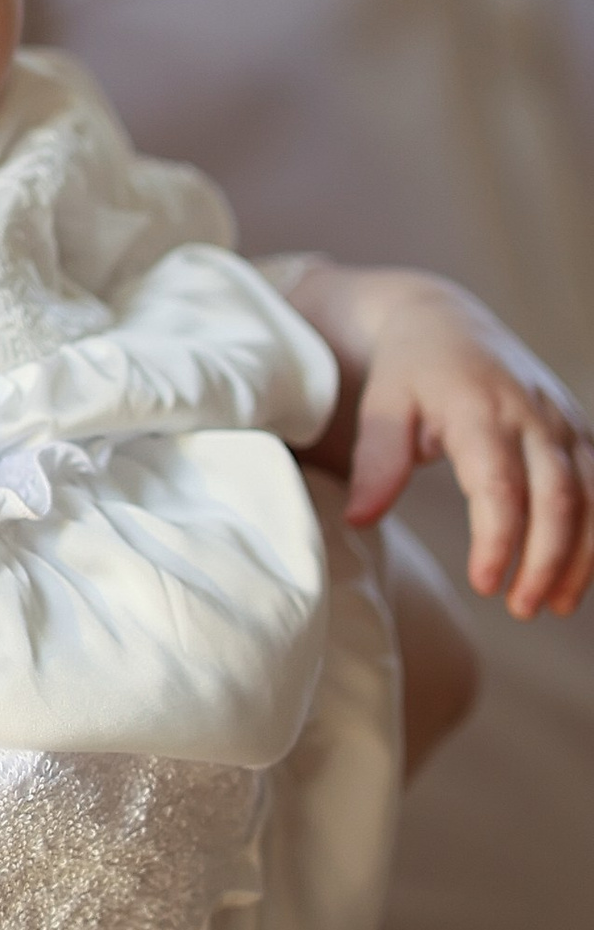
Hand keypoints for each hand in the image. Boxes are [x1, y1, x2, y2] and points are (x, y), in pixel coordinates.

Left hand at [289, 260, 593, 618]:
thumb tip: (360, 518)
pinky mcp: (579, 431)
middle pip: (559, 498)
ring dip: (581, 556)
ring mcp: (563, 422)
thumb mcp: (382, 407)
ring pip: (593, 496)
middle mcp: (533, 415)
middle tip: (520, 608)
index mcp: (480, 408)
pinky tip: (579, 575)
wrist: (447, 320)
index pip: (500, 486)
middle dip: (547, 560)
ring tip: (553, 605)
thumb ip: (376, 462)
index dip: (499, 540)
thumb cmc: (408, 371)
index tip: (485, 585)